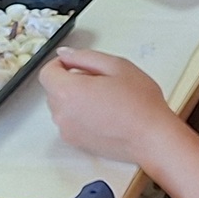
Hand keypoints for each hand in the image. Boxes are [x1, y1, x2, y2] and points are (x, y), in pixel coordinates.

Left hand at [40, 48, 177, 163]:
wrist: (151, 138)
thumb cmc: (139, 103)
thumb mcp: (117, 66)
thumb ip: (85, 56)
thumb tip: (65, 54)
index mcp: (68, 91)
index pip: (46, 73)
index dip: (60, 64)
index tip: (77, 64)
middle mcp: (62, 113)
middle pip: (54, 90)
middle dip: (71, 81)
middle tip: (101, 80)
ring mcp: (67, 131)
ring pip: (62, 106)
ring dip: (76, 99)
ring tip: (106, 99)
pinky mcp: (76, 143)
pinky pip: (70, 121)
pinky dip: (81, 115)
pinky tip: (106, 114)